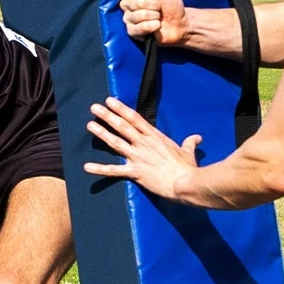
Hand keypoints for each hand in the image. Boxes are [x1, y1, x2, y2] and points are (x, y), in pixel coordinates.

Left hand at [83, 96, 201, 198]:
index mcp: (155, 137)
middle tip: (94, 107)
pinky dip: (100, 169)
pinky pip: (114, 171)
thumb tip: (197, 137)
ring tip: (89, 125)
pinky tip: (86, 167)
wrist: (185, 183)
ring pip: (116, 142)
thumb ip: (190, 143)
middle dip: (108, 116)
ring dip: (102, 134)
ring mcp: (138, 157)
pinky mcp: (135, 172)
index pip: (135, 119)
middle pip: (123, 126)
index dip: (121, 109)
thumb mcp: (188, 152)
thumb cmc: (187, 168)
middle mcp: (144, 144)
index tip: (110, 101)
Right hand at [120, 0, 186, 45]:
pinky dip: (152, 26)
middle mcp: (127, 4)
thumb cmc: (170, 3)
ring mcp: (128, 19)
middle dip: (154, 5)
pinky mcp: (132, 32)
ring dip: (154, 16)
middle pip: (136, 3)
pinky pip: (139, 28)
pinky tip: (156, 25)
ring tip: (158, 17)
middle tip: (159, 7)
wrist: (179, 22)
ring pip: (138, 15)